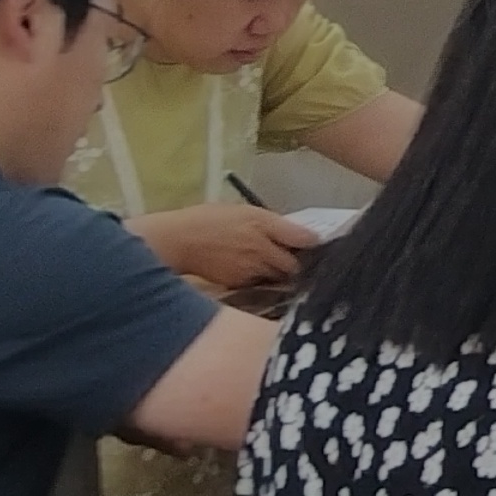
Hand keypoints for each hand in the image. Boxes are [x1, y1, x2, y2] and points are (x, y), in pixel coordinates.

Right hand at [134, 201, 316, 295]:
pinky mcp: (239, 284)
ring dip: (282, 274)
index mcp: (264, 225)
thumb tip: (303, 234)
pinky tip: (256, 273)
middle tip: (300, 260)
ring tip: (277, 267)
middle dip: (300, 264)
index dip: (315, 244)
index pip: (305, 239)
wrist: (177, 241)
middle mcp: (262, 250)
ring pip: (279, 276)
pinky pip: (260, 283)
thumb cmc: (209, 219)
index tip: (318, 246)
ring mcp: (251, 270)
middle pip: (294, 264)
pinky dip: (262, 280)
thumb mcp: (245, 211)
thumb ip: (275, 223)